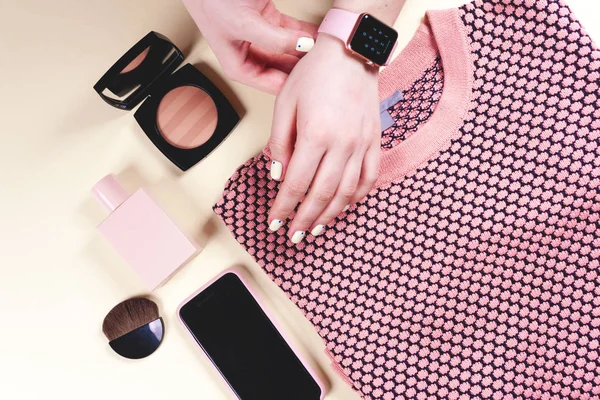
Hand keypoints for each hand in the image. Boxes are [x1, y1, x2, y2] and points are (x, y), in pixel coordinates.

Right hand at [182, 0, 317, 93]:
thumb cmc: (212, 0)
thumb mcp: (245, 25)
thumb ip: (275, 39)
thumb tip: (303, 46)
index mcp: (241, 68)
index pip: (277, 87)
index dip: (298, 87)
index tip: (319, 82)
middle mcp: (252, 57)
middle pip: (288, 71)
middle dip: (308, 69)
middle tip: (329, 67)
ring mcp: (263, 38)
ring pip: (294, 51)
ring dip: (311, 52)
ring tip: (330, 53)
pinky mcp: (271, 20)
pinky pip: (295, 32)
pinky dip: (309, 33)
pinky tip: (323, 36)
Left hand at [267, 34, 380, 243]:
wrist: (350, 53)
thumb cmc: (313, 75)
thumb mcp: (285, 104)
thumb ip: (279, 142)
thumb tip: (278, 176)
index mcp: (315, 135)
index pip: (296, 184)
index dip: (284, 207)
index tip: (275, 222)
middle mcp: (342, 144)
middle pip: (321, 194)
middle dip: (305, 219)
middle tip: (294, 236)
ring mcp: (362, 144)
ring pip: (346, 192)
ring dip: (329, 215)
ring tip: (316, 229)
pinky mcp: (374, 141)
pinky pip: (369, 178)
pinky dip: (356, 197)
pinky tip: (343, 207)